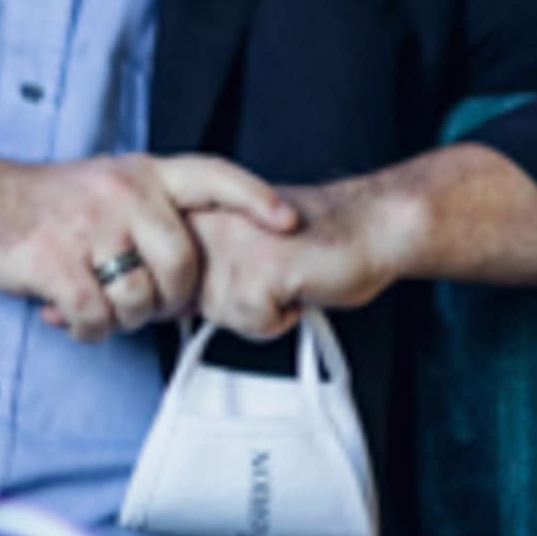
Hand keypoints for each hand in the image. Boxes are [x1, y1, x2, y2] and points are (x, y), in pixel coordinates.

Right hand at [0, 152, 297, 341]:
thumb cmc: (48, 203)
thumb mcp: (108, 183)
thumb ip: (154, 208)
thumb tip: (202, 256)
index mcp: (143, 173)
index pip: (213, 176)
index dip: (255, 199)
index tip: (288, 221)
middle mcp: (122, 193)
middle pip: (182, 264)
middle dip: (170, 299)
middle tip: (147, 304)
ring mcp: (89, 225)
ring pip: (140, 297)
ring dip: (125, 318)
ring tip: (103, 307)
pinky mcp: (57, 261)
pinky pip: (98, 316)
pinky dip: (92, 329)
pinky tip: (79, 319)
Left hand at [186, 178, 410, 337]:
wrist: (370, 227)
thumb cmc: (313, 239)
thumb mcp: (239, 250)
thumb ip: (199, 269)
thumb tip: (165, 307)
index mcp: (197, 214)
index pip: (167, 279)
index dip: (200, 294)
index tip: (240, 278)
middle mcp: (206, 223)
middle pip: (190, 302)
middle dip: (233, 304)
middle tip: (270, 279)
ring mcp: (231, 243)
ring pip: (221, 314)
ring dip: (258, 311)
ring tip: (287, 279)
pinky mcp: (259, 266)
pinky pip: (252, 320)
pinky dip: (279, 318)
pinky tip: (298, 288)